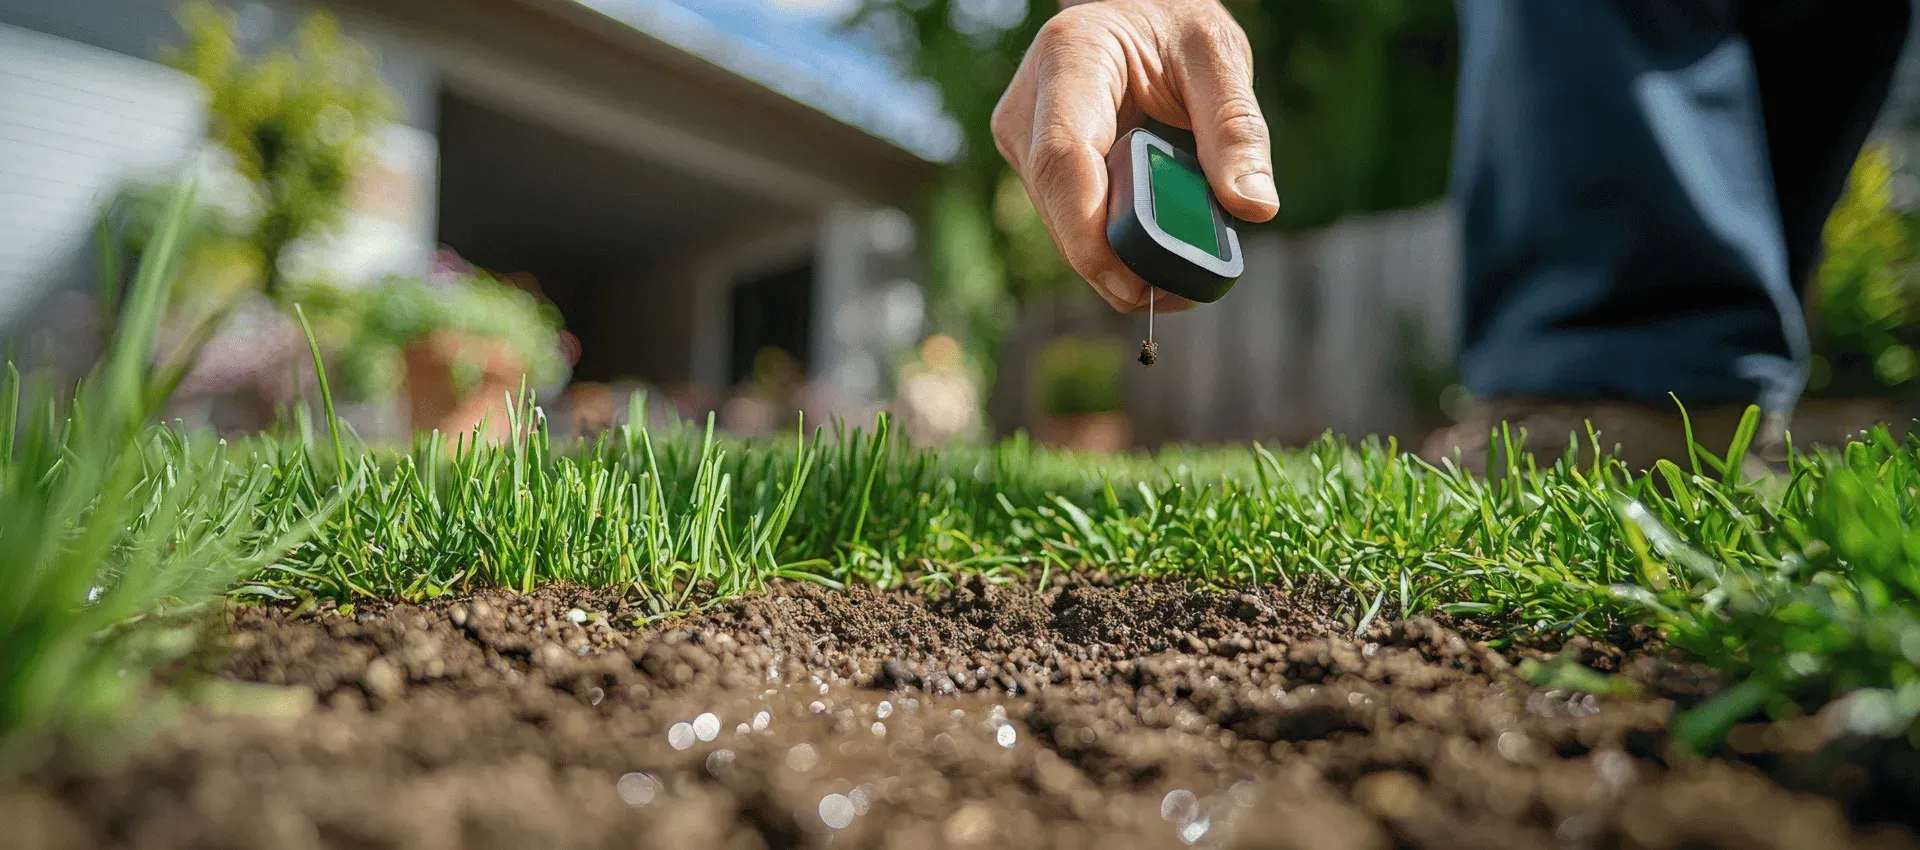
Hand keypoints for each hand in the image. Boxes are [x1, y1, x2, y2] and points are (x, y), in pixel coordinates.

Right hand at [991, 0, 1277, 313]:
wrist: (1132, 12)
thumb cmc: (1173, 26)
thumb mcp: (1217, 58)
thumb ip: (1236, 129)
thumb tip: (1255, 208)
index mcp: (1069, 60)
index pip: (1064, 157)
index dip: (1090, 230)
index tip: (1134, 281)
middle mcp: (1028, 105)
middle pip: (1059, 205)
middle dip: (1112, 263)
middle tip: (1176, 297)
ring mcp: (1022, 140)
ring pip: (1059, 224)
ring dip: (1112, 262)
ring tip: (1176, 281)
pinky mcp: (1034, 167)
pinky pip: (1067, 222)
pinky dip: (1108, 249)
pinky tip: (1152, 262)